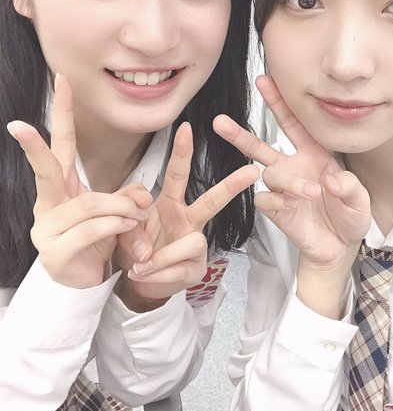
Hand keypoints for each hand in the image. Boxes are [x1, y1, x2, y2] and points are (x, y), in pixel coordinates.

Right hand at [6, 74, 151, 288]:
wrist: (85, 283)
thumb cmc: (99, 240)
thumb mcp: (116, 213)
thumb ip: (129, 197)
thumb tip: (144, 194)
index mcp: (62, 188)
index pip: (62, 145)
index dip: (64, 114)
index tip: (61, 81)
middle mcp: (48, 204)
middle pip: (46, 169)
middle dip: (35, 145)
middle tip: (18, 125)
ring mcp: (47, 229)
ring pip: (89, 203)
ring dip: (120, 207)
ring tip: (138, 215)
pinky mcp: (55, 252)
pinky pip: (91, 229)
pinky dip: (115, 226)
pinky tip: (128, 228)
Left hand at [120, 121, 258, 304]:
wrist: (137, 283)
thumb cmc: (135, 247)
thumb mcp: (122, 227)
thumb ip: (128, 223)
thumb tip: (146, 243)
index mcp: (170, 203)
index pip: (177, 175)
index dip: (182, 152)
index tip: (186, 128)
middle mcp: (188, 220)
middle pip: (212, 200)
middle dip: (231, 185)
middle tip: (252, 171)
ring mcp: (196, 244)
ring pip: (192, 242)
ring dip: (162, 257)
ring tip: (139, 266)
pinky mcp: (197, 269)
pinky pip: (180, 268)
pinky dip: (156, 275)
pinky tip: (144, 276)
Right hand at [213, 75, 370, 269]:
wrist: (339, 248)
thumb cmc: (349, 217)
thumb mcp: (360, 200)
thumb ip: (350, 187)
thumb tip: (330, 180)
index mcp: (314, 154)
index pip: (293, 124)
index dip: (278, 102)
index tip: (264, 80)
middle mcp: (293, 167)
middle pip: (260, 145)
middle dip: (239, 133)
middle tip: (220, 122)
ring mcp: (282, 189)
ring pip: (269, 174)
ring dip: (290, 181)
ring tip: (310, 192)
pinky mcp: (276, 210)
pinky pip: (265, 199)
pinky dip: (277, 201)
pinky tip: (290, 206)